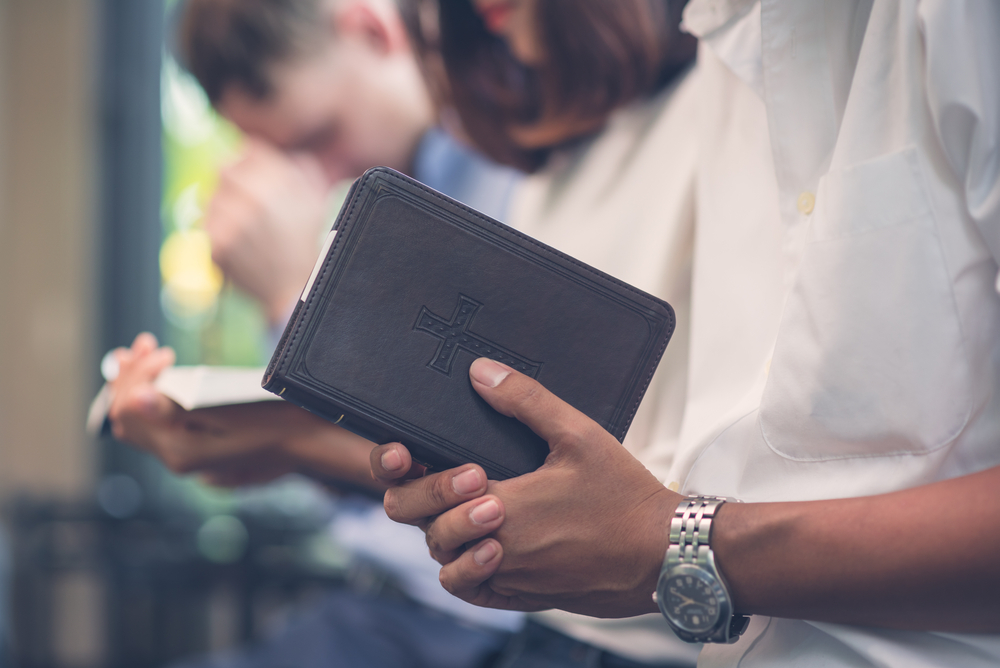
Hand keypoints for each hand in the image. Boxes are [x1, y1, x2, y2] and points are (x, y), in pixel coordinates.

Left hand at [109, 333, 379, 489]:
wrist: (307, 442)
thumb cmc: (275, 421)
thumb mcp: (227, 410)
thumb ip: (176, 409)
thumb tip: (133, 399)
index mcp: (179, 449)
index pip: (129, 409)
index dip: (136, 375)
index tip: (163, 350)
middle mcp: (176, 458)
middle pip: (126, 417)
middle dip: (129, 376)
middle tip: (144, 344)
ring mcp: (185, 457)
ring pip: (139, 423)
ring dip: (138, 385)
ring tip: (147, 354)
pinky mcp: (196, 451)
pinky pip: (158, 427)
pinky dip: (153, 400)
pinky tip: (163, 379)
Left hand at [204, 138, 328, 324]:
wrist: (294, 288)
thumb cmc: (304, 241)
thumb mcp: (314, 199)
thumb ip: (299, 166)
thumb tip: (273, 145)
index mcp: (279, 182)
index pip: (248, 150)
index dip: (249, 161)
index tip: (253, 176)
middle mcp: (255, 198)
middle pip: (223, 169)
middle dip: (233, 182)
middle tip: (246, 204)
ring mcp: (233, 222)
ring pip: (211, 197)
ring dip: (223, 207)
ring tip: (246, 229)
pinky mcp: (217, 243)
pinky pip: (206, 223)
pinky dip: (218, 232)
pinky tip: (239, 245)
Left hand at [371, 357, 682, 616]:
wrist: (663, 553)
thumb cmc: (624, 495)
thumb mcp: (577, 434)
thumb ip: (525, 401)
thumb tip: (481, 373)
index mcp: (504, 506)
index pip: (427, 495)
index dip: (416, 474)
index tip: (426, 455)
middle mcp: (500, 549)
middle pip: (428, 531)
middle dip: (428, 502)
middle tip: (459, 480)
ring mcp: (510, 578)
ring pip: (446, 566)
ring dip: (448, 539)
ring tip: (472, 510)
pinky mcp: (524, 596)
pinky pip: (473, 592)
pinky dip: (465, 572)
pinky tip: (481, 546)